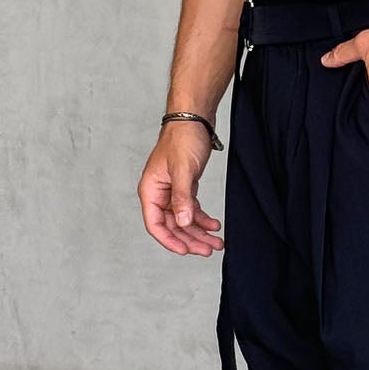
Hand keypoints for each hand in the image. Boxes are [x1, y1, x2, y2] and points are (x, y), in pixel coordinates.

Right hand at [138, 121, 224, 255]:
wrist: (194, 118)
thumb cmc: (183, 138)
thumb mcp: (183, 170)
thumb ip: (182, 198)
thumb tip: (183, 222)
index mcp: (151, 190)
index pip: (155, 225)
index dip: (170, 241)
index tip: (186, 251)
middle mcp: (159, 193)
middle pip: (172, 226)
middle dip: (191, 239)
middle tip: (209, 250)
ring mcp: (172, 191)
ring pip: (184, 220)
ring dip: (200, 232)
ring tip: (217, 242)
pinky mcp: (185, 186)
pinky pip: (192, 209)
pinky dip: (203, 218)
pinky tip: (215, 225)